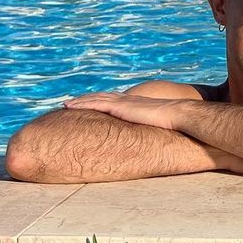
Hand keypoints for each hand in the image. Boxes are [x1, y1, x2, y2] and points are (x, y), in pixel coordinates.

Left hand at [63, 92, 189, 131]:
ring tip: (66, 104)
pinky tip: (70, 106)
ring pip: (94, 99)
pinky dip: (81, 103)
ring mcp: (122, 102)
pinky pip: (95, 104)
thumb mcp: (156, 127)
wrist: (177, 114)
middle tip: (71, 102)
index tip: (89, 103)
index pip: (113, 100)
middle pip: (100, 97)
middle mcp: (126, 100)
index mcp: (134, 104)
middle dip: (86, 99)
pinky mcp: (119, 107)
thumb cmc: (171, 123)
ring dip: (79, 101)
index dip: (100, 101)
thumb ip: (148, 131)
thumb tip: (148, 145)